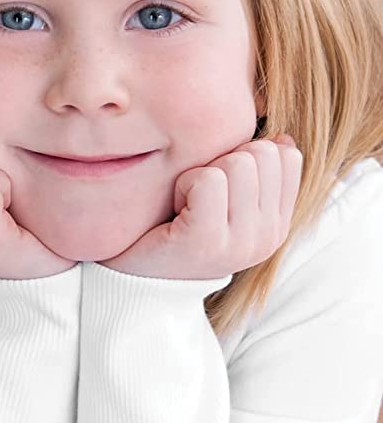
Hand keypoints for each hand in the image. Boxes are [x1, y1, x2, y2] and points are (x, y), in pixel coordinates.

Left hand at [100, 132, 302, 281]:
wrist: (135, 283)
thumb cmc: (177, 229)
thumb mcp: (228, 201)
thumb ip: (258, 173)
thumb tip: (280, 139)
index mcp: (278, 225)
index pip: (287, 157)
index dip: (245, 156)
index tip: (219, 189)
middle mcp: (268, 238)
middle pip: (261, 154)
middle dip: (222, 163)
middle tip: (198, 199)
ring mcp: (241, 243)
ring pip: (237, 163)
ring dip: (200, 174)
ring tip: (186, 206)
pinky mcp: (206, 241)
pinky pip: (207, 179)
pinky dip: (183, 185)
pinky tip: (174, 212)